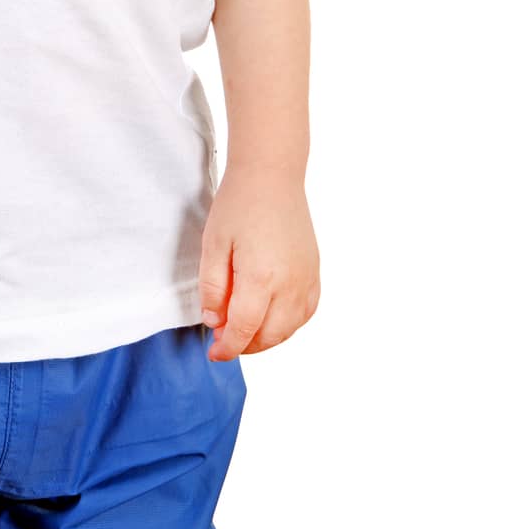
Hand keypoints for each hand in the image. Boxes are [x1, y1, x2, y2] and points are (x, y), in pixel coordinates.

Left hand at [198, 165, 319, 360]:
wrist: (272, 175)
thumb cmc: (239, 203)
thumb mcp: (213, 244)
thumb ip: (213, 288)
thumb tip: (215, 322)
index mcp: (262, 277)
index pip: (244, 330)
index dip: (227, 347)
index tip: (215, 353)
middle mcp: (291, 284)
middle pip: (269, 336)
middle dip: (245, 345)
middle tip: (224, 339)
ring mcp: (307, 279)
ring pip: (290, 329)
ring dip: (266, 338)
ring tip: (244, 329)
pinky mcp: (315, 272)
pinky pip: (305, 313)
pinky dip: (288, 324)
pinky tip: (270, 316)